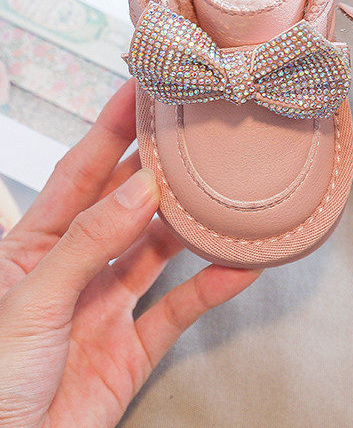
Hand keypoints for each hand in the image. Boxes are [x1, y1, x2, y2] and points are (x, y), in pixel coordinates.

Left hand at [0, 80, 260, 427]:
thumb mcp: (29, 302)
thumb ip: (88, 243)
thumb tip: (141, 188)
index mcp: (34, 247)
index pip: (80, 172)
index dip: (111, 128)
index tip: (141, 88)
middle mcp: (76, 267)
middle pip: (127, 203)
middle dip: (161, 166)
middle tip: (198, 130)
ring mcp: (107, 304)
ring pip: (160, 248)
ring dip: (193, 223)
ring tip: (227, 193)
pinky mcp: (134, 346)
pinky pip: (182, 307)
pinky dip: (213, 287)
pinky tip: (240, 266)